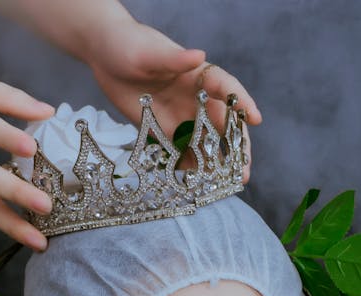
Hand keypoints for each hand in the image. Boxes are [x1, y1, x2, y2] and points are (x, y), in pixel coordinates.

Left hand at [85, 17, 260, 182]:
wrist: (104, 56)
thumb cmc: (128, 44)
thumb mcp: (148, 52)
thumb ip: (173, 59)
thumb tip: (199, 56)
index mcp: (196, 74)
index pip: (226, 87)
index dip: (242, 102)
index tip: (255, 119)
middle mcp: (195, 98)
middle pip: (223, 124)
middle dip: (236, 147)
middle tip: (244, 171)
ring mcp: (181, 116)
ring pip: (206, 143)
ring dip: (217, 164)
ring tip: (227, 185)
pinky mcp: (165, 130)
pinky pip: (182, 152)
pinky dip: (191, 168)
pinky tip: (198, 185)